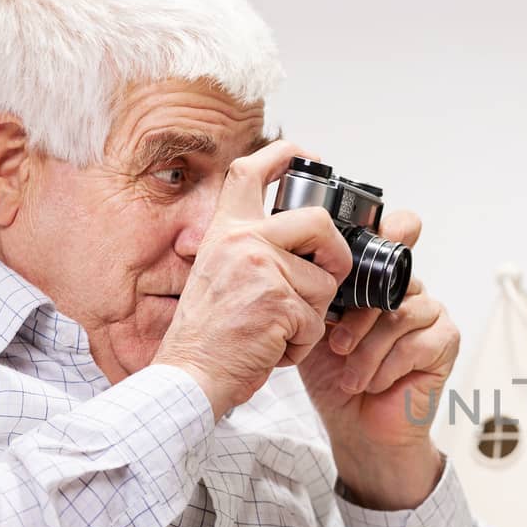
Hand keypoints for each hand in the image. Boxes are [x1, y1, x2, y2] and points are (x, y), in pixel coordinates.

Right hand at [155, 140, 351, 418]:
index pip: (250, 171)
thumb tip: (308, 245)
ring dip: (311, 315)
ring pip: (324, 282)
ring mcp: (261, 269)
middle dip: (336, 253)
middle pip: (318, 221)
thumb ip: (255, 250)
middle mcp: (241, 241)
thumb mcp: (220, 272)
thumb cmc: (208, 334)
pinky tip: (272, 347)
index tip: (309, 157)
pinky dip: (303, 343)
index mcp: (225, 230)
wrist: (190, 372)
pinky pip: (317, 321)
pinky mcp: (279, 302)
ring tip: (274, 328)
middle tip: (329, 274)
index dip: (284, 155)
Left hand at [299, 210, 459, 509]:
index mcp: (379, 283)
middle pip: (391, 280)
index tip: (364, 246)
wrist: (357, 429)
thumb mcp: (314, 329)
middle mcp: (408, 293)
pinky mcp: (446, 343)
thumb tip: (306, 264)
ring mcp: (431, 316)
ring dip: (368, 350)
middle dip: (358, 317)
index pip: (395, 236)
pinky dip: (388, 367)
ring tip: (351, 374)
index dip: (390, 230)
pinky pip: (417, 343)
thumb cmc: (337, 380)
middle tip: (338, 345)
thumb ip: (317, 294)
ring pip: (400, 314)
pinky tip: (375, 383)